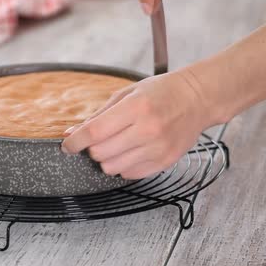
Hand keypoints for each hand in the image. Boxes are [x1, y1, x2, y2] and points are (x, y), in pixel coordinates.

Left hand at [61, 70, 214, 178]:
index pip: (94, 132)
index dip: (75, 141)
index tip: (67, 145)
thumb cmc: (161, 92)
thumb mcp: (127, 93)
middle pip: (100, 153)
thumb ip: (98, 115)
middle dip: (92, 148)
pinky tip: (132, 150)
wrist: (198, 99)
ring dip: (107, 158)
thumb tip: (71, 133)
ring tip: (117, 144)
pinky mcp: (165, 162)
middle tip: (99, 139)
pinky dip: (124, 165)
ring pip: (112, 168)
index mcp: (136, 107)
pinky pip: (130, 174)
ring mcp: (158, 148)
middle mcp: (147, 130)